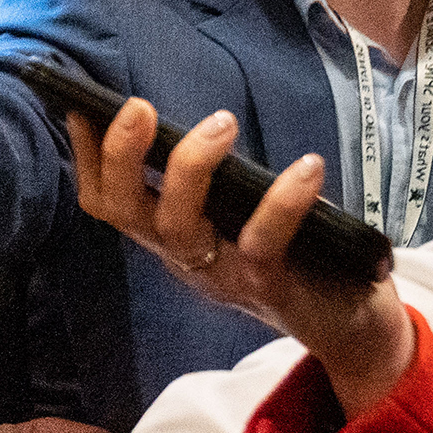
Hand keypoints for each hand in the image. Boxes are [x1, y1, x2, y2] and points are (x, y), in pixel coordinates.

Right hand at [69, 97, 411, 415]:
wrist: (347, 326)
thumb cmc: (293, 255)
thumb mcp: (240, 214)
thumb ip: (217, 182)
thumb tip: (200, 123)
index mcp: (169, 236)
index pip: (107, 201)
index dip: (89, 158)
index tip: (85, 108)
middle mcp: (182, 257)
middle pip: (126, 212)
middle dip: (122, 156)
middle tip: (138, 107)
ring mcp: (220, 275)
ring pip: (179, 227)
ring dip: (192, 168)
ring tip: (221, 122)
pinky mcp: (268, 288)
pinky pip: (262, 245)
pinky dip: (282, 203)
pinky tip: (307, 167)